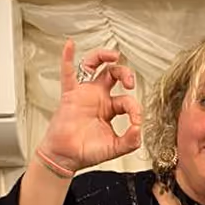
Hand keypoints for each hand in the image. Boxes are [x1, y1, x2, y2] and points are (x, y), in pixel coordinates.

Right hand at [38, 40, 141, 171]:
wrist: (65, 158)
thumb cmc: (86, 152)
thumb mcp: (115, 149)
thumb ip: (130, 141)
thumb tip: (138, 130)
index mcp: (110, 109)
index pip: (127, 100)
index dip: (135, 109)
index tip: (135, 123)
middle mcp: (98, 97)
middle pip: (114, 74)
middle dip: (125, 73)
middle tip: (130, 82)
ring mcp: (84, 94)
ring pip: (94, 66)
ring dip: (103, 57)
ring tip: (113, 55)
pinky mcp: (70, 95)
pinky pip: (68, 73)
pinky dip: (68, 58)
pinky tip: (70, 45)